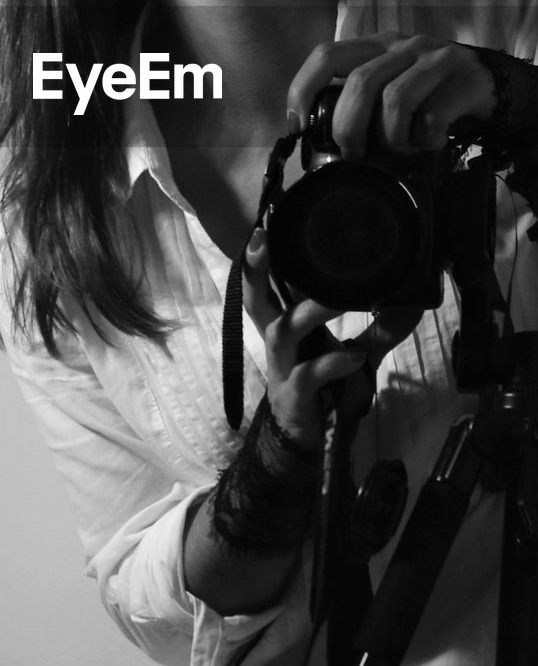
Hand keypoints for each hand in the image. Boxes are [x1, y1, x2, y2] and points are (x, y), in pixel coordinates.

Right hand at [243, 230, 422, 446]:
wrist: (309, 440)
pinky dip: (332, 364)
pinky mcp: (292, 395)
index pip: (269, 283)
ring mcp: (281, 367)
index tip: (266, 225)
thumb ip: (379, 329)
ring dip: (307, 313)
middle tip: (263, 239)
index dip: (261, 256)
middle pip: (254, 299)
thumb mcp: (355, 353)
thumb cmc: (326, 390)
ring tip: (335, 302)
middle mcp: (276, 340)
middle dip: (255, 269)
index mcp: (285, 324)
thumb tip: (411, 301)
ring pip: (281, 331)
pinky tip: (354, 356)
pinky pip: (308, 375)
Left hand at [286, 32, 496, 158]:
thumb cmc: (428, 91)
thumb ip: (358, 99)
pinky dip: (424, 139)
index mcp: (376, 45)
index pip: (326, 55)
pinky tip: (428, 143)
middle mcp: (403, 46)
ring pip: (395, 100)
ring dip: (391, 137)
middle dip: (349, 127)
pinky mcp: (464, 79)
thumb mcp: (389, 86)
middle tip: (354, 152)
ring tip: (401, 148)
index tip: (299, 126)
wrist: (491, 84)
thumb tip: (313, 137)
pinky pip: (432, 116)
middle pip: (360, 83)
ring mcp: (435, 59)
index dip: (304, 90)